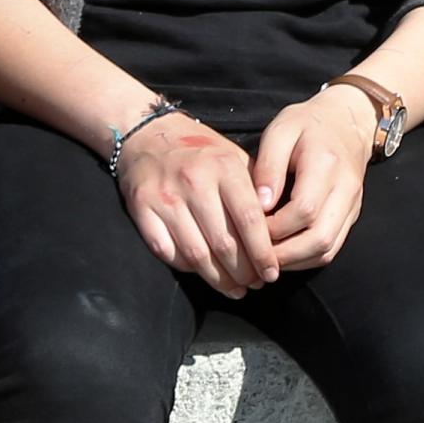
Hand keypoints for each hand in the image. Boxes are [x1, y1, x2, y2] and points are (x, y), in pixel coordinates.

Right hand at [118, 114, 280, 296]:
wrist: (148, 134)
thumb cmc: (200, 151)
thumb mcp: (233, 157)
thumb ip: (256, 189)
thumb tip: (281, 230)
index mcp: (223, 166)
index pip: (250, 220)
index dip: (264, 253)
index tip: (272, 272)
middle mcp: (194, 181)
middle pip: (225, 243)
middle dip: (244, 272)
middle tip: (255, 284)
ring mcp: (165, 196)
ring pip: (197, 255)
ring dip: (219, 279)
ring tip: (235, 289)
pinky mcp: (142, 209)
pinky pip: (167, 252)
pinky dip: (188, 269)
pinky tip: (203, 273)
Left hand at [252, 88, 382, 274]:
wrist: (346, 121)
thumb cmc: (306, 124)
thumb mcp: (280, 131)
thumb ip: (268, 166)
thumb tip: (260, 206)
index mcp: (326, 164)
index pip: (304, 209)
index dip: (275, 227)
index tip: (250, 227)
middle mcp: (345, 189)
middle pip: (319, 239)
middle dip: (284, 254)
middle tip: (255, 254)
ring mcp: (352, 205)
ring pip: (327, 250)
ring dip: (295, 261)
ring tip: (266, 258)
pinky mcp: (351, 216)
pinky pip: (332, 248)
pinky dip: (306, 258)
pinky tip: (284, 253)